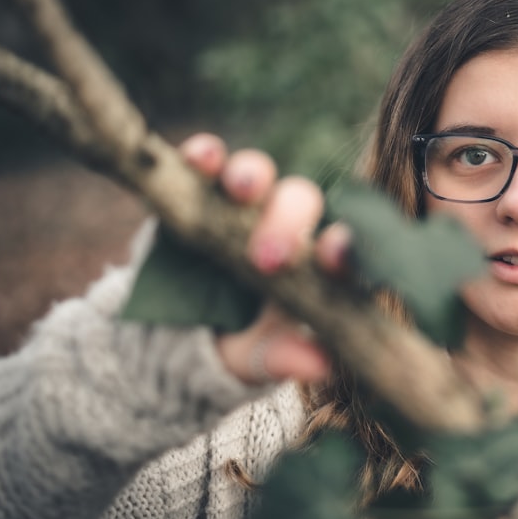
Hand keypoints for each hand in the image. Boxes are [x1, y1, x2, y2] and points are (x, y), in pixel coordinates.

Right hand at [180, 132, 349, 384]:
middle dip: (285, 221)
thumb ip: (285, 358)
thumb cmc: (240, 343)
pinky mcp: (200, 186)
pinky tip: (198, 157)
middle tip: (266, 257)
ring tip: (241, 188)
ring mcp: (244, 201)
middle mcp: (287, 223)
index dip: (341, 247)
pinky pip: (206, 161)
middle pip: (299, 202)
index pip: (338, 248)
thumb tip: (321, 364)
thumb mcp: (257, 359)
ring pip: (257, 172)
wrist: (176, 329)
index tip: (333, 256)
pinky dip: (203, 153)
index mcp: (315, 264)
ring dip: (251, 173)